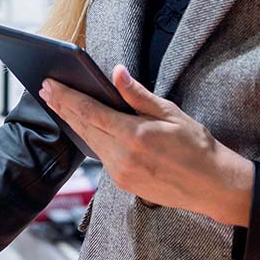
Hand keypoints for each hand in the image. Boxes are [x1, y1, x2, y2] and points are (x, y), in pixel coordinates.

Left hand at [40, 64, 253, 226]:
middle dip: (62, 107)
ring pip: (89, 142)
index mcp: (134, 136)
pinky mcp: (123, 183)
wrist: (213, 186)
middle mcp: (122, 157)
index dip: (66, 97)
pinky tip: (83, 127)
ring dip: (72, 122)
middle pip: (83, 127)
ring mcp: (121, 173)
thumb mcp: (172, 113)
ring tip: (58, 104)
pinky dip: (89, 138)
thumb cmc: (198, 147)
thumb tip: (117, 72)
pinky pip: (100, 156)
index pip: (89, 111)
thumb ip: (139, 95)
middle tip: (45, 89)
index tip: (49, 83)